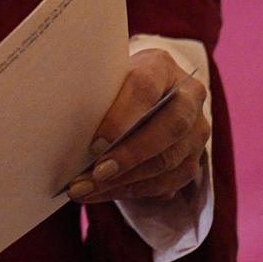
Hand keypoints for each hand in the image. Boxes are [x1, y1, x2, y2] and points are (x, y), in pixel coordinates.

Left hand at [67, 47, 209, 206]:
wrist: (146, 92)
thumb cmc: (115, 83)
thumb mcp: (107, 77)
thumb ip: (96, 96)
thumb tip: (65, 127)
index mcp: (162, 66)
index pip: (145, 88)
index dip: (121, 117)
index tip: (95, 143)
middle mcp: (189, 97)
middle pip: (167, 129)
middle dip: (129, 156)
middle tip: (95, 174)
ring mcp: (197, 130)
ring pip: (168, 161)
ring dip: (125, 180)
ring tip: (87, 190)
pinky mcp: (194, 158)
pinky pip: (168, 182)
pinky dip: (132, 190)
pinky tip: (102, 194)